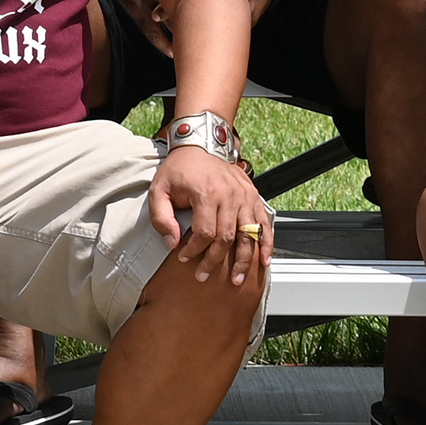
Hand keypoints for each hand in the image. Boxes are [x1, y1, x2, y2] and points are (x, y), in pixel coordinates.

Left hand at [151, 140, 269, 286]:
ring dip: (244, 260)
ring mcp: (245, 196)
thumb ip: (161, 217)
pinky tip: (264, 260)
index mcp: (207, 193)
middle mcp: (230, 195)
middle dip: (215, 261)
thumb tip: (172, 242)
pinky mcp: (253, 196)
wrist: (200, 145)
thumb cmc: (180, 169)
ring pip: (249, 235)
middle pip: (227, 237)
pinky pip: (264, 223)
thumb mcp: (159, 189)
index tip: (183, 258)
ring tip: (237, 279)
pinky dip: (266, 242)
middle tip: (204, 275)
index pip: (205, 232)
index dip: (194, 250)